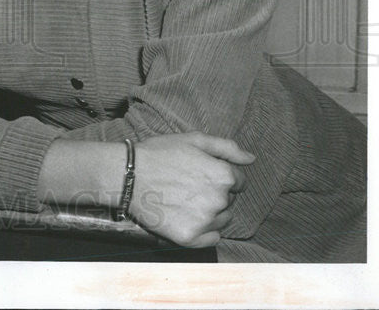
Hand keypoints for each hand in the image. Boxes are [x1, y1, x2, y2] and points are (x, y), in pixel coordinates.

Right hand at [128, 132, 253, 247]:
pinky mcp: (190, 237)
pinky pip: (212, 238)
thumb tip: (251, 159)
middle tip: (189, 185)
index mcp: (223, 176)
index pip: (239, 182)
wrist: (127, 176)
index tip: (201, 174)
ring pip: (222, 219)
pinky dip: (204, 230)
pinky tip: (187, 217)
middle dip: (215, 193)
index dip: (220, 176)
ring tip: (185, 200)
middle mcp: (219, 200)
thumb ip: (227, 148)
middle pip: (229, 201)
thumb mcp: (193, 140)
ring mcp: (205, 221)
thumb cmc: (159, 154)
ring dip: (211, 212)